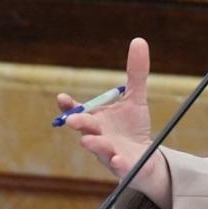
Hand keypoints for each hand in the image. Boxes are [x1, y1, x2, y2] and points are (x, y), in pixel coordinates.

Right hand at [57, 38, 167, 206]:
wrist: (145, 159)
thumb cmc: (133, 128)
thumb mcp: (136, 99)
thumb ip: (136, 73)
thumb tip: (139, 40)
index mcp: (97, 120)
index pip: (78, 112)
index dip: (69, 106)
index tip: (62, 97)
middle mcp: (98, 137)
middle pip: (86, 130)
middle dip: (80, 124)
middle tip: (73, 120)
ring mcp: (109, 154)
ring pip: (99, 150)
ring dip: (94, 145)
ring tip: (89, 141)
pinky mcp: (123, 168)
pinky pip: (119, 168)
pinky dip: (118, 164)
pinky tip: (119, 161)